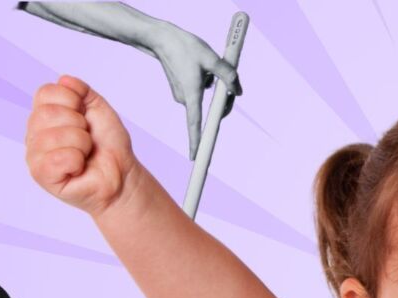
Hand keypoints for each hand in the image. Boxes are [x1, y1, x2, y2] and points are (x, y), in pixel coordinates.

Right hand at [27, 75, 135, 215]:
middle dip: (78, 124)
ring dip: (81, 143)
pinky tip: (79, 167)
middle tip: (87, 138)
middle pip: (47, 113)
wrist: (121, 174)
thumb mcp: (98, 109)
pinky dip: (77, 160)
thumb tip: (64, 80)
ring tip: (85, 153)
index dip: (73, 101)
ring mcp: (35, 156)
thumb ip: (81, 91)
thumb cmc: (107, 145)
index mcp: (44, 115)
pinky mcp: (42, 176)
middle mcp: (34, 134)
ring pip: (54, 136)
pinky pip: (57, 158)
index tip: (85, 116)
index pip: (45, 93)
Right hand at [147, 21, 240, 159]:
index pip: (195, 125)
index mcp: (191, 95)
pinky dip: (205, 82)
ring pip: (206, 99)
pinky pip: (200, 92)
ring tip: (207, 66)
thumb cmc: (184, 46)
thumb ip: (227, 75)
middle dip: (222, 102)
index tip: (196, 158)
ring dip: (214, 88)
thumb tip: (237, 91)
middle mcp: (185, 99)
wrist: (160, 38)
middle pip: (209, 112)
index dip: (197, 143)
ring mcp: (183, 95)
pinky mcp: (182, 89)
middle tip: (229, 83)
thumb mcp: (211, 58)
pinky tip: (199, 66)